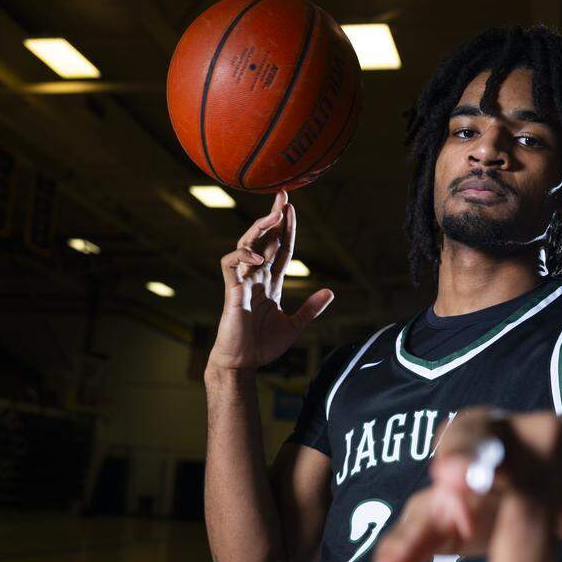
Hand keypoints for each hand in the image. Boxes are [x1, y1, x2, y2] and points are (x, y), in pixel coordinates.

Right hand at [207, 189, 333, 372]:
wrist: (243, 363)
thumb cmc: (262, 346)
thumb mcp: (294, 325)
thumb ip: (310, 309)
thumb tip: (330, 292)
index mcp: (270, 283)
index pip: (280, 249)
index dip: (287, 230)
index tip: (292, 209)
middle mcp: (256, 277)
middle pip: (264, 240)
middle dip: (274, 218)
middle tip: (284, 197)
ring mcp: (243, 282)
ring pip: (247, 245)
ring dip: (260, 229)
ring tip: (274, 216)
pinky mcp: (232, 290)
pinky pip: (231, 264)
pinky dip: (243, 255)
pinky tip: (258, 256)